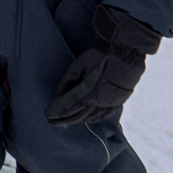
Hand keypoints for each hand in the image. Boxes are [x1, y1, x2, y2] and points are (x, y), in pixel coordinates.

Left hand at [45, 4, 160, 126]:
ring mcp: (113, 102)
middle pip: (80, 115)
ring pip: (93, 117)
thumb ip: (67, 83)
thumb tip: (57, 96)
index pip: (70, 108)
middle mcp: (102, 102)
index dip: (58, 113)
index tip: (47, 116)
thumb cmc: (98, 55)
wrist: (124, 49)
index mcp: (90, 94)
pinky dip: (95, 118)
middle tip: (52, 122)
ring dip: (79, 120)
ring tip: (67, 122)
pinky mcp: (121, 100)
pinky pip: (106, 114)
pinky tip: (88, 119)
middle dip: (65, 119)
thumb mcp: (78, 66)